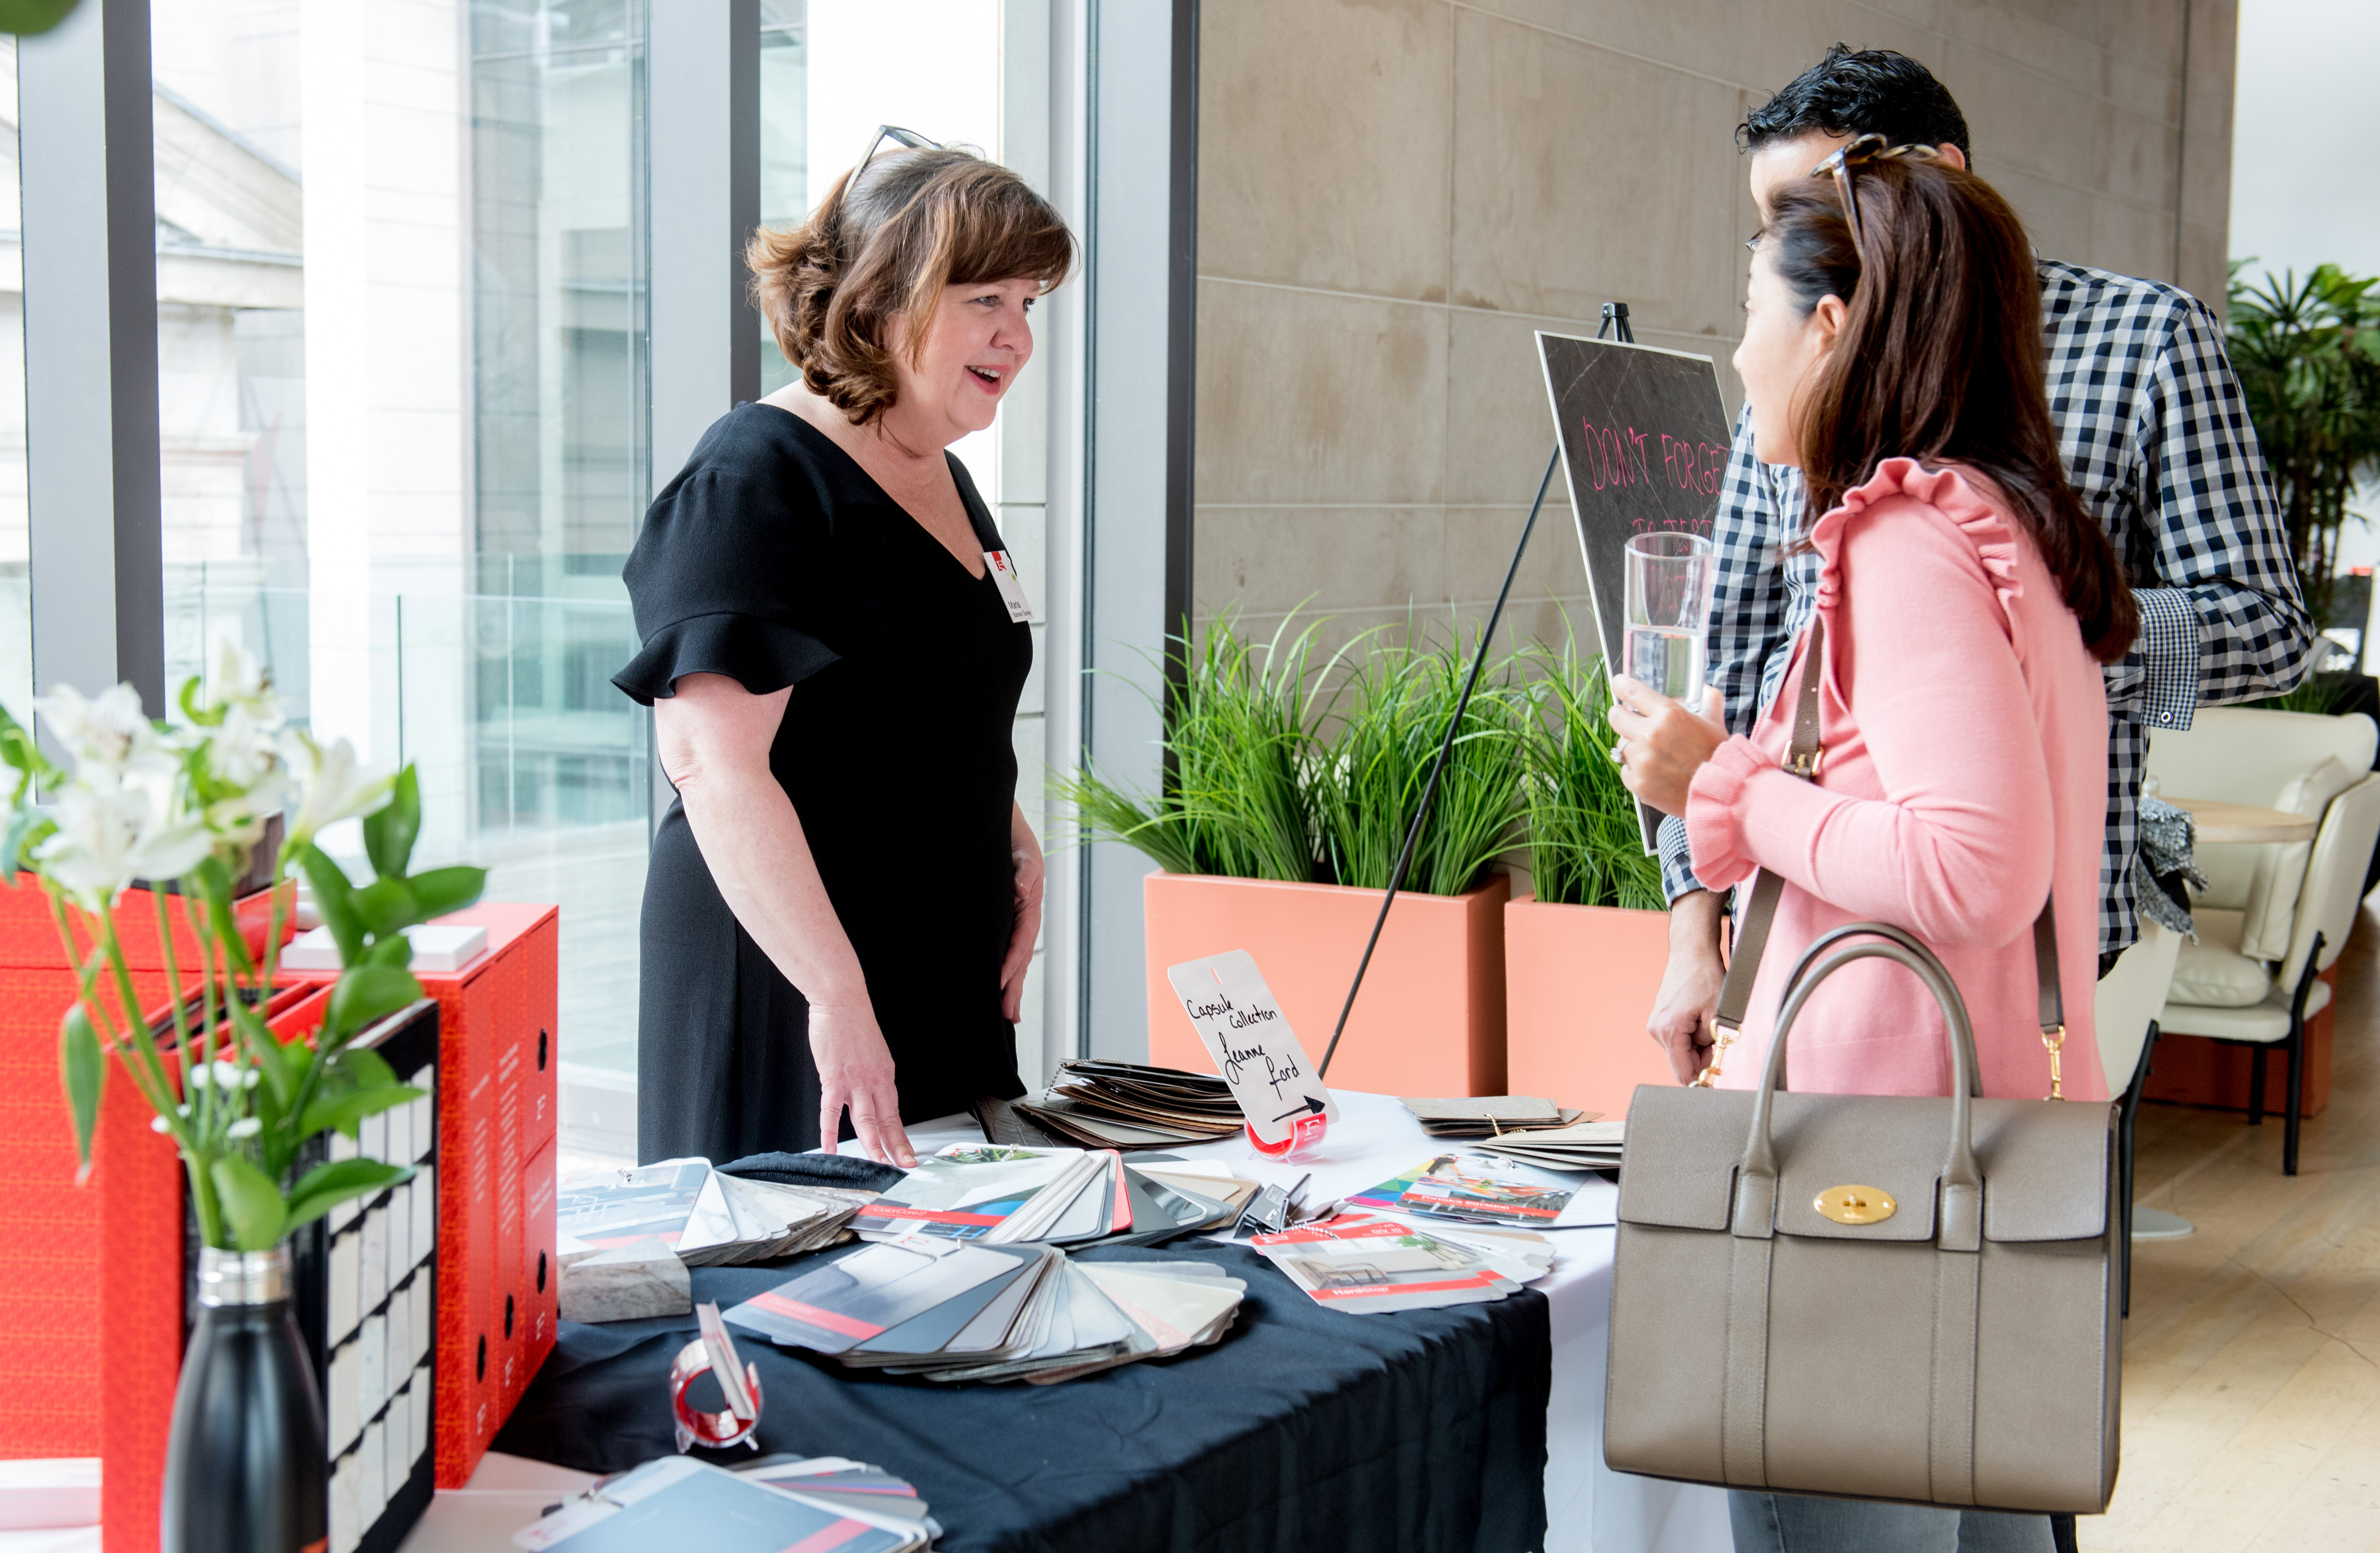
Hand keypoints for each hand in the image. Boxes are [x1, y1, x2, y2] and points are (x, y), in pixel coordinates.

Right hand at [809, 998, 914, 1166]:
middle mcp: (874, 1081)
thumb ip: (870, 1078)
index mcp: (884, 1076)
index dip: (901, 1138)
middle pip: (887, 1121)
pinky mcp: (834, 1077)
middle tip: (904, 1167)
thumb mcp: (872, 1054)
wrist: (842, 1001)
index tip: (908, 1155)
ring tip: (877, 1163)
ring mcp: (855, 1081)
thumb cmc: (853, 1025)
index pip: (895, 1114)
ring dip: (872, 1145)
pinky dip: (830, 1132)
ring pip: (866, 1120)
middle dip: (896, 1148)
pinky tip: (830, 1148)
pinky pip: (831, 1110)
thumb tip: (867, 1096)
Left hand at [1001, 809, 1044, 1023]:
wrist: (1002, 828)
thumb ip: (1025, 869)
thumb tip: (1022, 890)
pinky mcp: (1004, 922)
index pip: (1021, 939)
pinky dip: (1002, 972)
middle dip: (1013, 987)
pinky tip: (997, 990)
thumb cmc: (1013, 839)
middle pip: (1020, 958)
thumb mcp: (1022, 850)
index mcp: (1030, 904)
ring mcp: (1015, 922)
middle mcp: (1025, 917)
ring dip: (1010, 987)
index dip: (1011, 962)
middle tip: (1007, 1015)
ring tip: (1006, 1016)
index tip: (999, 983)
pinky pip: (1004, 951)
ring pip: (1013, 959)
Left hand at [1609, 678, 1726, 818]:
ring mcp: (1641, 760)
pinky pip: (1625, 769)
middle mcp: (1650, 734)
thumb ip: (1708, 699)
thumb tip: (1704, 689)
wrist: (1720, 793)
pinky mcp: (1636, 782)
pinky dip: (1636, 769)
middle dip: (1623, 716)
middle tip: (1633, 722)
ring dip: (1633, 746)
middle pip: (1615, 716)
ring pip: (1621, 744)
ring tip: (1654, 754)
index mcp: (1668, 714)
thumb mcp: (1715, 721)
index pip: (1630, 691)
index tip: (1619, 685)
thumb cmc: (1717, 756)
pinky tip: (1654, 772)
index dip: (1621, 686)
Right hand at [1650, 890, 1726, 1083]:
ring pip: (1682, 1050)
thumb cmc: (1705, 977)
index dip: (1702, 1080)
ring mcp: (1656, 1024)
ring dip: (1699, 1044)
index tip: (1717, 1076)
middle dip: (1704, 1056)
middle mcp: (1656, 1030)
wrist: (1691, 951)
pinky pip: (1678, 1038)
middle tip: (1720, 1037)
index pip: (1683, 1074)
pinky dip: (1692, 1034)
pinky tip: (1700, 1016)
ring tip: (1710, 1020)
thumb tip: (1710, 1066)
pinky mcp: (1660, 1018)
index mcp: (1669, 1031)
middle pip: (1683, 1062)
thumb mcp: (1718, 1015)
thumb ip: (1713, 1045)